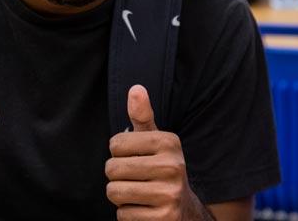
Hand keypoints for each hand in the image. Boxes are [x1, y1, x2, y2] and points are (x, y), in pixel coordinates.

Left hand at [105, 85, 208, 219]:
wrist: (185, 209)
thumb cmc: (160, 167)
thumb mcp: (154, 141)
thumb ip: (142, 116)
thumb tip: (136, 88)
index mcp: (169, 142)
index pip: (115, 144)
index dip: (117, 153)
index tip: (134, 157)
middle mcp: (173, 166)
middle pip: (112, 169)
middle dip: (116, 176)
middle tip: (134, 178)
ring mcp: (170, 194)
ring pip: (115, 192)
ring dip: (120, 195)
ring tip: (138, 193)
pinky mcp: (164, 218)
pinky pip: (123, 214)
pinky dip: (128, 213)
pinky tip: (145, 209)